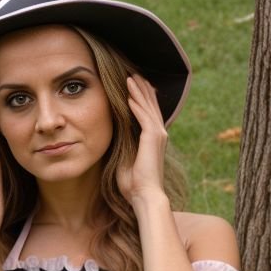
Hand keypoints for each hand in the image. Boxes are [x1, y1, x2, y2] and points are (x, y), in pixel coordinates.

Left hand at [116, 75, 168, 205]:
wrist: (144, 195)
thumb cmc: (133, 184)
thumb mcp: (125, 159)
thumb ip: (122, 146)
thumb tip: (111, 137)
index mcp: (153, 140)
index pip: (148, 113)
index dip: (141, 98)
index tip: (132, 87)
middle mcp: (159, 134)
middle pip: (150, 105)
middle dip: (141, 89)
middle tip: (133, 74)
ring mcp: (158, 135)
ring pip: (148, 107)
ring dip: (139, 92)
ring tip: (130, 78)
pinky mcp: (153, 138)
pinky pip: (144, 116)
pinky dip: (137, 105)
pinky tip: (129, 95)